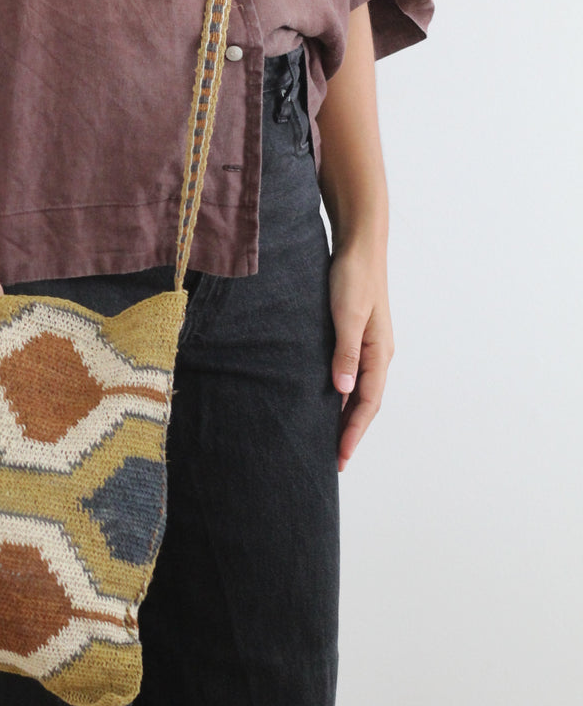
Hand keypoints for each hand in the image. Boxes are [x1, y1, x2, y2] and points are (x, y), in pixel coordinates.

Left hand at [328, 233, 394, 472]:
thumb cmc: (353, 276)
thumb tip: (344, 391)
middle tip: (333, 461)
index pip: (367, 404)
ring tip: (328, 439)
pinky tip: (327, 400)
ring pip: (358, 391)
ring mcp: (368, 345)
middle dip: (351, 432)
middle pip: (365, 403)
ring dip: (346, 415)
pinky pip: (351, 374)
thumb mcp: (347, 315)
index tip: (340, 458)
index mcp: (379, 353)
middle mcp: (377, 354)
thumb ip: (345, 353)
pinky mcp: (356, 335)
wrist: (360, 244)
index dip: (353, 433)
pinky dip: (341, 393)